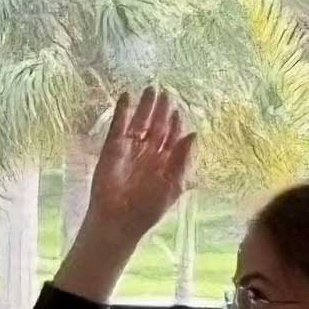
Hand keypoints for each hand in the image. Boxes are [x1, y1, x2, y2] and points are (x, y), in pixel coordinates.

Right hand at [55, 86, 199, 301]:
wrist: (118, 219)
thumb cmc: (148, 208)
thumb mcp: (173, 185)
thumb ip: (183, 159)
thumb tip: (194, 134)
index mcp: (165, 163)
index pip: (172, 138)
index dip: (175, 123)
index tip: (178, 109)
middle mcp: (148, 154)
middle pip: (157, 126)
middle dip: (161, 110)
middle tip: (166, 92)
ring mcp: (130, 149)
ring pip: (140, 122)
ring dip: (145, 106)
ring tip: (151, 88)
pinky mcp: (113, 147)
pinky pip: (119, 125)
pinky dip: (122, 111)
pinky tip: (127, 96)